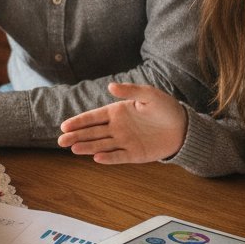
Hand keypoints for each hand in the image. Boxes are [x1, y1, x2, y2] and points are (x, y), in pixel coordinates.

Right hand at [57, 82, 186, 163]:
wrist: (183, 127)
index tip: (64, 125)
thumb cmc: (165, 108)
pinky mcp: (134, 154)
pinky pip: (118, 156)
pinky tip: (96, 158)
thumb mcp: (149, 95)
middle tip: (61, 140)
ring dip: (87, 147)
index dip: (79, 121)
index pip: (93, 117)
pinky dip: (108, 158)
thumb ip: (130, 90)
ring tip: (73, 149)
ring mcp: (124, 142)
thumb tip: (110, 85)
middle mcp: (117, 128)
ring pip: (101, 145)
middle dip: (76, 136)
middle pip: (92, 133)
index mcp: (117, 112)